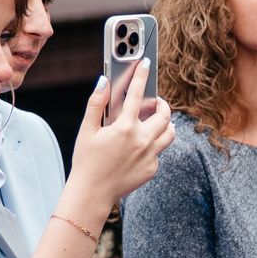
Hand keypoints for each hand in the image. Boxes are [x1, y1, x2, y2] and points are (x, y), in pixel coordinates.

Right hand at [64, 62, 173, 214]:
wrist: (92, 193)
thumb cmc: (86, 161)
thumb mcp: (87, 130)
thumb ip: (96, 104)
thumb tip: (104, 82)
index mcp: (125, 128)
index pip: (136, 95)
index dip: (141, 76)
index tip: (145, 64)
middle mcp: (142, 141)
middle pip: (164, 114)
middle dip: (162, 104)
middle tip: (156, 101)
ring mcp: (150, 156)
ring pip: (170, 133)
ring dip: (166, 124)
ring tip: (156, 122)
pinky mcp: (152, 169)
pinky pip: (159, 151)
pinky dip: (153, 145)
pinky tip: (140, 147)